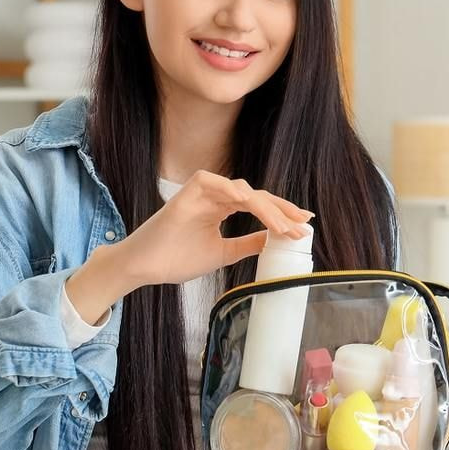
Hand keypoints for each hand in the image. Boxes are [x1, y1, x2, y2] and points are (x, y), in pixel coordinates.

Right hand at [119, 170, 312, 285]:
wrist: (145, 267)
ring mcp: (201, 192)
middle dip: (281, 209)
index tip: (303, 226)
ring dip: (264, 206)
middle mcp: (215, 196)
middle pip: (256, 195)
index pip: (259, 205)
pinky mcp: (186, 193)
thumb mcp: (223, 253)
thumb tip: (273, 240)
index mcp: (222, 206)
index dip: (282, 214)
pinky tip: (248, 202)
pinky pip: (213, 182)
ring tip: (282, 225)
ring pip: (241, 190)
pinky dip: (231, 189)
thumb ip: (248, 243)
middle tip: (302, 223)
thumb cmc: (176, 258)